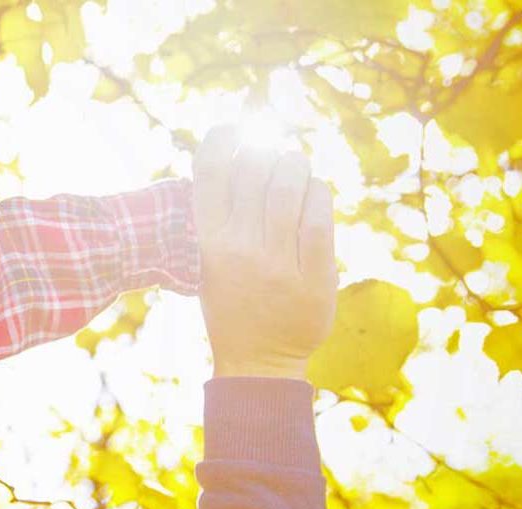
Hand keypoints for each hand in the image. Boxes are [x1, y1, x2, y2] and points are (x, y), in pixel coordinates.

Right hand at [191, 125, 337, 379]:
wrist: (258, 362)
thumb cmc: (233, 304)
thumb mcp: (210, 264)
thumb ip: (221, 219)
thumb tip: (244, 156)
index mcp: (207, 244)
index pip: (209, 174)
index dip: (222, 139)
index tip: (233, 128)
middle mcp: (239, 249)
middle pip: (255, 170)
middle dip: (268, 153)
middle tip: (275, 158)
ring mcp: (277, 263)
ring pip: (289, 186)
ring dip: (296, 167)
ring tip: (296, 170)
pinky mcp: (313, 275)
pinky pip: (319, 216)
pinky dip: (318, 195)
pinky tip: (314, 195)